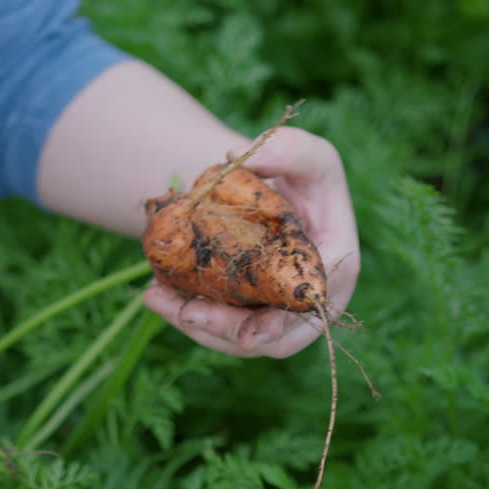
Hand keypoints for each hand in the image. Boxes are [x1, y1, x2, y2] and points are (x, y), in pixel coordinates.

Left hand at [143, 127, 359, 358]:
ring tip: (156, 297)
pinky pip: (216, 326)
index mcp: (334, 270)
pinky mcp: (245, 313)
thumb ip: (291, 150)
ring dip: (195, 325)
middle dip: (226, 333)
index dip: (280, 327)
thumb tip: (240, 156)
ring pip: (237, 338)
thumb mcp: (307, 153)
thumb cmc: (296, 171)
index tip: (249, 334)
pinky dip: (183, 312)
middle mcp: (306, 299)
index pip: (310, 310)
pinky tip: (155, 292)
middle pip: (271, 339)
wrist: (267, 187)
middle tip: (185, 314)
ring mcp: (275, 311)